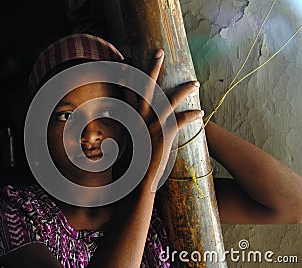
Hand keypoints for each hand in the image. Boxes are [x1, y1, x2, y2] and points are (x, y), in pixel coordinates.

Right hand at [138, 49, 203, 190]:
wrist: (134, 181)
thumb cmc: (130, 163)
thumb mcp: (127, 141)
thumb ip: (131, 127)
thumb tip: (134, 120)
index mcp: (129, 118)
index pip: (128, 90)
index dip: (129, 74)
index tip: (129, 60)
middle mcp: (139, 118)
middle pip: (146, 87)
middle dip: (153, 67)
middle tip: (159, 51)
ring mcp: (152, 126)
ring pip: (168, 101)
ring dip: (183, 91)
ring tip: (196, 83)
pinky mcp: (164, 136)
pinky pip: (180, 122)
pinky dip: (191, 116)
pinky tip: (201, 112)